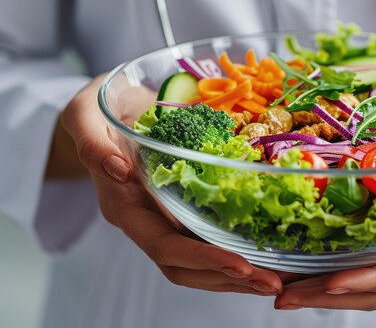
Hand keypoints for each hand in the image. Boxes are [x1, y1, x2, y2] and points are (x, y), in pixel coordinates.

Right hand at [56, 76, 282, 295]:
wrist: (113, 106)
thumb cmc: (100, 108)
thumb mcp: (85, 114)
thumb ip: (93, 143)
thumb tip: (118, 170)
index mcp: (124, 205)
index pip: (163, 246)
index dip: (202, 259)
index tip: (241, 265)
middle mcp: (146, 219)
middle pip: (186, 266)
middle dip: (228, 279)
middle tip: (272, 284)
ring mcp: (166, 215)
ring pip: (199, 261)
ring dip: (237, 275)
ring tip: (276, 280)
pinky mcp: (184, 205)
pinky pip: (210, 235)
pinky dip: (238, 249)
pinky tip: (267, 253)